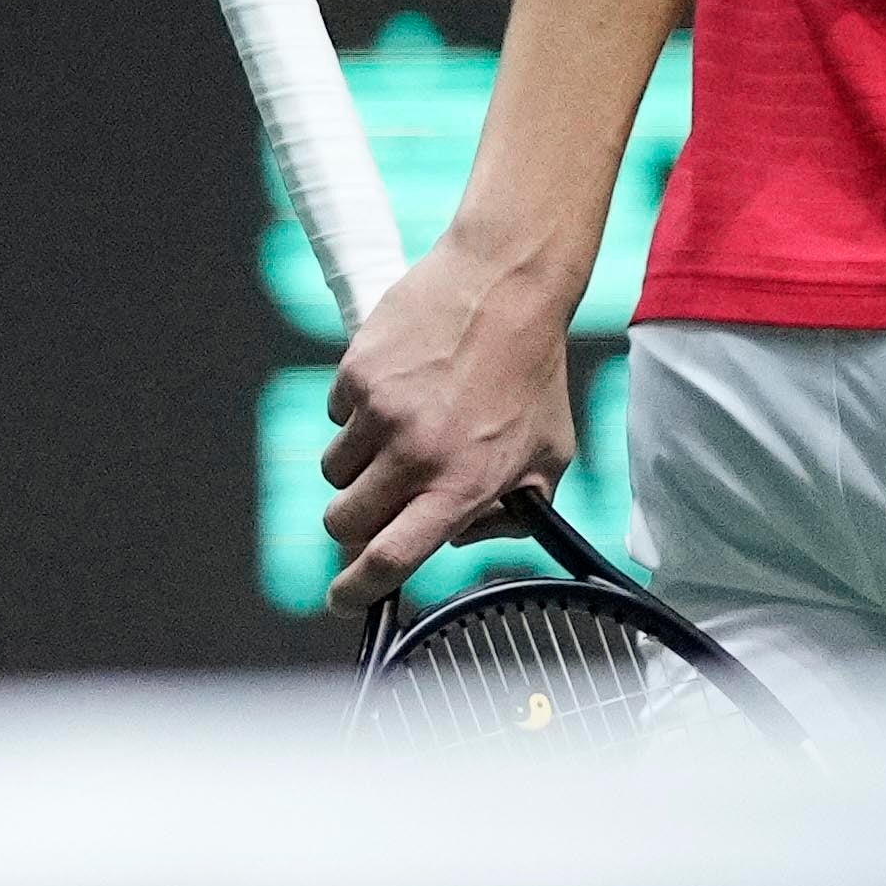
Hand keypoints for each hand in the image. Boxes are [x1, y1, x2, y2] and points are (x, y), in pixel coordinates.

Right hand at [318, 231, 581, 611]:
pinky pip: (335, 416)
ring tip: (406, 427)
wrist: (506, 286)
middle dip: (353, 524)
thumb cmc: (533, 373)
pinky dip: (358, 412)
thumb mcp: (550, 454)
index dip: (357, 591)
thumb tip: (461, 540)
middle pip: (344, 524)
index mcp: (464, 484)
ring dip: (359, 464)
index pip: (391, 559)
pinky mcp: (356, 375)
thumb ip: (514, 510)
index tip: (343, 599)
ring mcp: (382, 414)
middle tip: (377, 502)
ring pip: (335, 472)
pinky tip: (403, 385)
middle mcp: (418, 455)